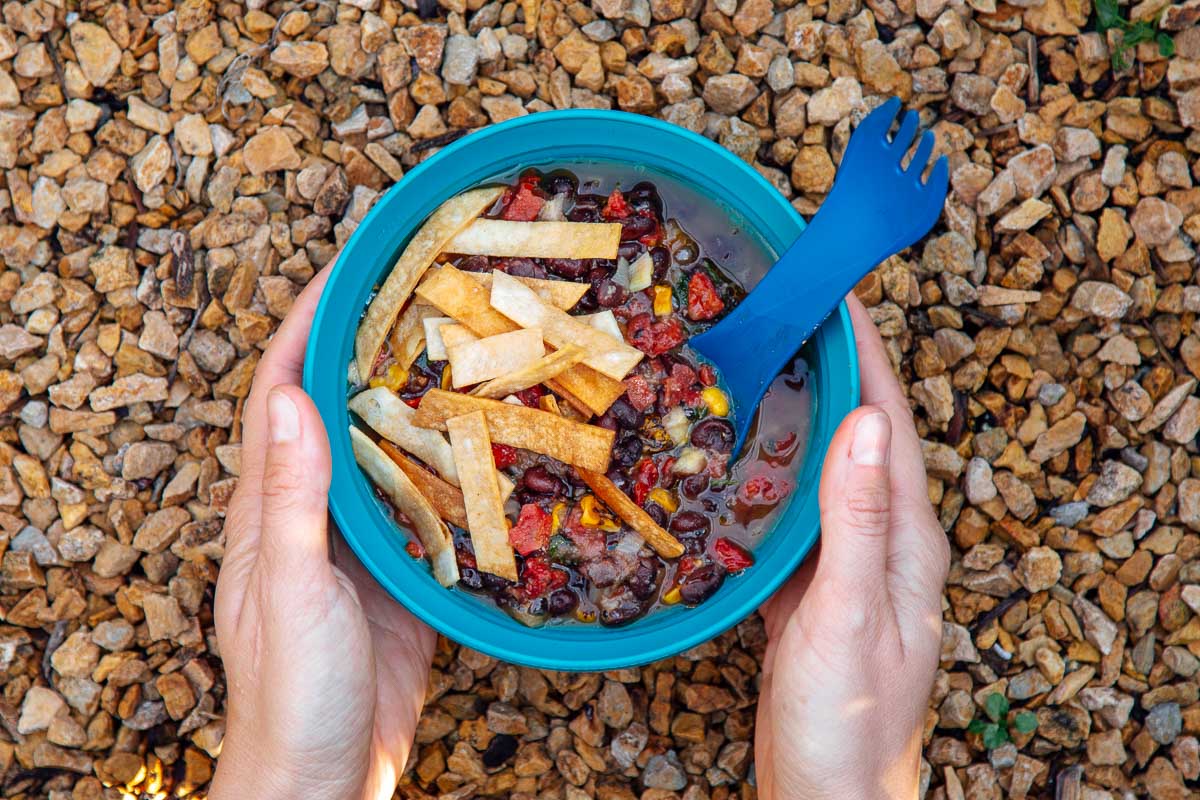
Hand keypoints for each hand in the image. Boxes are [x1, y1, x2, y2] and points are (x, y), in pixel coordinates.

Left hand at [210, 267, 435, 799]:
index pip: (282, 391)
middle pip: (337, 405)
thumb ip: (293, 497)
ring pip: (387, 448)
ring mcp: (358, 542)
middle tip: (425, 291)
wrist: (327, 774)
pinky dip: (452, 464)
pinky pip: (426, 502)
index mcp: (270, 506)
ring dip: (415, 395)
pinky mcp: (401, 573)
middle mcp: (312, 511)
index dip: (308, 323)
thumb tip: (294, 394)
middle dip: (369, 342)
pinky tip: (491, 443)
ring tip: (466, 346)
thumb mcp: (292, 589)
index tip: (351, 265)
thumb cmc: (294, 690)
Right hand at [755, 294, 949, 799]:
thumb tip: (860, 421)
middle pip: (863, 438)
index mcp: (905, 540)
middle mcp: (884, 544)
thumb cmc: (846, 718)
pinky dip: (772, 476)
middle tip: (791, 315)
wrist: (828, 797)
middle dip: (836, 371)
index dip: (869, 355)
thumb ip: (853, 521)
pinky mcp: (811, 594)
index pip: (890, 425)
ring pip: (826, 472)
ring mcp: (848, 569)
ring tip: (763, 367)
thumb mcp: (846, 613)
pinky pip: (795, 516)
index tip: (839, 294)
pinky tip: (741, 463)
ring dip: (803, 416)